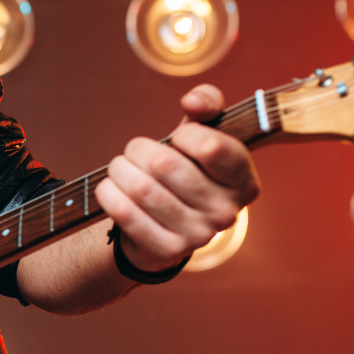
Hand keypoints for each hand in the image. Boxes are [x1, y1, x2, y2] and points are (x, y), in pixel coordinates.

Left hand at [95, 84, 260, 271]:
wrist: (165, 225)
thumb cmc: (186, 169)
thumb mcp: (201, 135)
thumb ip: (207, 104)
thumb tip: (192, 101)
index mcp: (244, 181)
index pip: (210, 147)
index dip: (184, 136)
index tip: (177, 140)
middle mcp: (227, 213)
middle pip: (165, 165)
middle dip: (139, 150)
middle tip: (133, 151)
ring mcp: (199, 236)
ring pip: (142, 188)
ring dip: (120, 170)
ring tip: (119, 168)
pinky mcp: (167, 251)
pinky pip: (125, 213)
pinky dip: (109, 194)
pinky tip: (109, 188)